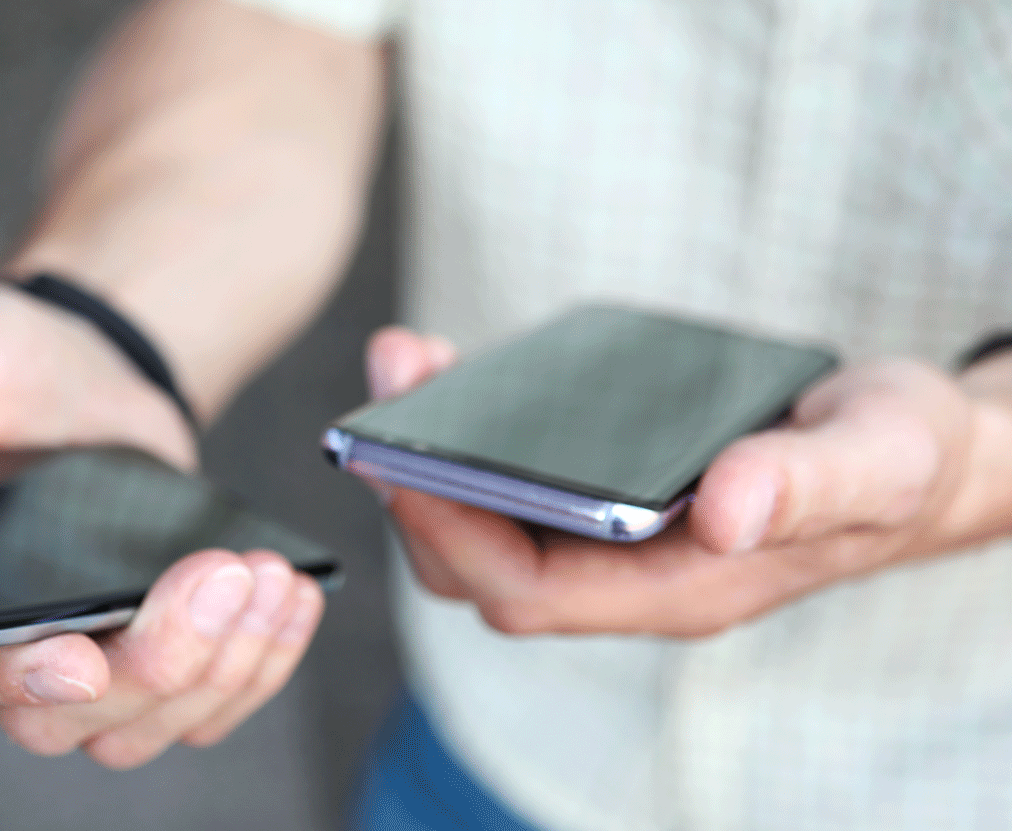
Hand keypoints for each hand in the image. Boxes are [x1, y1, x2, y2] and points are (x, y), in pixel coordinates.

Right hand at [0, 283, 324, 766]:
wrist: (74, 361)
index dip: (14, 676)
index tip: (74, 651)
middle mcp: (0, 658)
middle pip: (79, 718)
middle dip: (161, 659)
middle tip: (218, 574)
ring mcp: (90, 662)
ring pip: (159, 722)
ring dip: (227, 659)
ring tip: (265, 577)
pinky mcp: (159, 648)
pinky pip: (218, 695)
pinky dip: (264, 658)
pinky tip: (292, 594)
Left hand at [367, 326, 1011, 637]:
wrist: (916, 454)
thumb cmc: (898, 464)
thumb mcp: (874, 462)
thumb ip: (808, 485)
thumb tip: (728, 508)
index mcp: (678, 588)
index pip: (527, 592)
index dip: (453, 536)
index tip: (403, 464)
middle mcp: (629, 576)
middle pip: (481, 564)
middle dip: (417, 486)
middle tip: (385, 389)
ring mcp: (614, 541)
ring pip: (486, 522)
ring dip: (431, 453)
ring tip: (404, 359)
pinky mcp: (609, 497)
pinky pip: (513, 484)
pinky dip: (468, 435)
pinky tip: (453, 370)